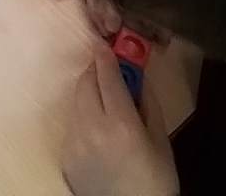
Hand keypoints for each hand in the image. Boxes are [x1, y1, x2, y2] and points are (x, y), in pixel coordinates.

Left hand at [60, 46, 178, 195]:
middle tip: (108, 74)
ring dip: (88, 95)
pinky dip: (83, 119)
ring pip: (76, 102)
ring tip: (107, 106)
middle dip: (95, 73)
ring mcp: (73, 142)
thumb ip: (147, 103)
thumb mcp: (160, 140)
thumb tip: (137, 75)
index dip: (105, 57)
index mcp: (120, 123)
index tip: (105, 46)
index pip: (107, 76)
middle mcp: (91, 128)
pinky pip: (72, 125)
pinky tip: (99, 132)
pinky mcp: (64, 155)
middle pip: (84, 83)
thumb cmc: (155, 179)